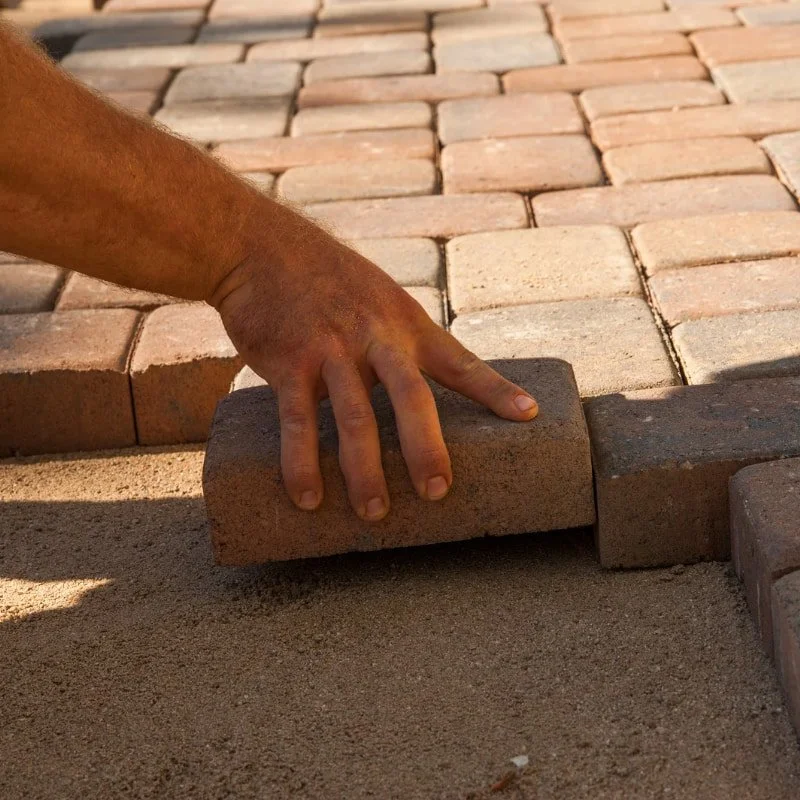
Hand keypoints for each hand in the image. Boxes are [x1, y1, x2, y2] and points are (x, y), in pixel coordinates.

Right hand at [212, 230, 537, 521]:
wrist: (260, 247)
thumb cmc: (327, 279)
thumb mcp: (378, 298)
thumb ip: (399, 340)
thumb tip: (419, 386)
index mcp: (406, 323)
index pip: (460, 361)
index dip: (495, 389)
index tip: (528, 415)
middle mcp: (375, 336)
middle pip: (412, 396)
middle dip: (426, 447)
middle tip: (437, 492)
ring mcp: (331, 349)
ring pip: (356, 417)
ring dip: (365, 470)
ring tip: (375, 513)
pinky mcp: (289, 361)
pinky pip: (298, 420)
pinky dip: (303, 462)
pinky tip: (308, 497)